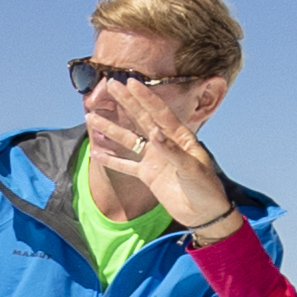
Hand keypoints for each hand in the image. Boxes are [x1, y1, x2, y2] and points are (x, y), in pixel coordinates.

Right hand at [86, 84, 226, 222]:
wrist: (205, 214)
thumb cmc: (205, 189)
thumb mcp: (192, 169)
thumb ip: (172, 151)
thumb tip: (154, 132)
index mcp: (179, 137)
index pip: (159, 113)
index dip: (145, 97)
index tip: (131, 82)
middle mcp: (164, 144)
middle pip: (141, 119)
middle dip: (126, 102)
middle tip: (110, 85)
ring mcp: (154, 159)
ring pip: (128, 140)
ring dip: (110, 129)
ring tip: (91, 117)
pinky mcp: (148, 175)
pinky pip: (125, 165)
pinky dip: (110, 159)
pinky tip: (95, 151)